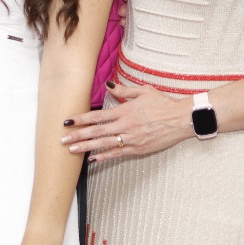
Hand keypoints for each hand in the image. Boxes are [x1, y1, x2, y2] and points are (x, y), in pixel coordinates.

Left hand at [61, 83, 194, 161]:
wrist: (181, 119)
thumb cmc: (163, 104)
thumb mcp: (144, 91)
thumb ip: (124, 90)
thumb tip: (108, 85)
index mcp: (125, 111)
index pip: (98, 116)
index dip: (81, 119)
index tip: (68, 121)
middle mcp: (125, 126)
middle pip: (97, 131)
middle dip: (78, 135)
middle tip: (62, 139)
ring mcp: (131, 139)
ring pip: (104, 144)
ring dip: (86, 147)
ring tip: (71, 150)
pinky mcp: (138, 149)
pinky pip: (117, 154)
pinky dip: (104, 157)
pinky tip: (92, 159)